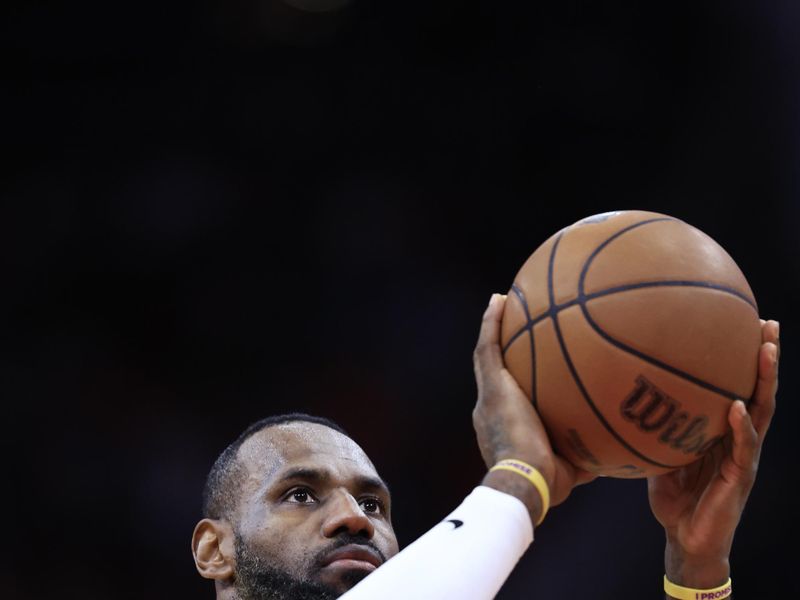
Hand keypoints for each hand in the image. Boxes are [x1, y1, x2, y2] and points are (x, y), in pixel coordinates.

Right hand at [472, 293, 595, 521]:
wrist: (525, 480)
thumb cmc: (548, 481)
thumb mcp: (573, 467)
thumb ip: (586, 453)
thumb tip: (614, 452)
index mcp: (505, 425)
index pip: (509, 396)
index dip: (514, 380)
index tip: (527, 366)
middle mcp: (490, 407)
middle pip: (495, 371)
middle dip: (503, 349)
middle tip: (513, 327)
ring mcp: (488, 394)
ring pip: (487, 354)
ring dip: (493, 327)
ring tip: (502, 302)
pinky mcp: (491, 385)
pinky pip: (488, 346)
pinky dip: (492, 323)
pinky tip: (500, 300)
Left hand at [647, 319, 778, 588]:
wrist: (684, 539)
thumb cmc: (673, 496)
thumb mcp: (659, 453)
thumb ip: (655, 427)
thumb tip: (624, 394)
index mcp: (722, 430)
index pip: (738, 386)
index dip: (744, 358)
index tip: (744, 321)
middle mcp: (738, 439)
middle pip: (757, 390)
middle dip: (765, 357)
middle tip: (768, 323)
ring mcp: (743, 457)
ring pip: (760, 412)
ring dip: (765, 381)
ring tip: (766, 350)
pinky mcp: (739, 478)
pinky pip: (743, 447)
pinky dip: (740, 426)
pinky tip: (736, 405)